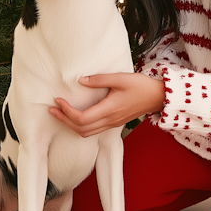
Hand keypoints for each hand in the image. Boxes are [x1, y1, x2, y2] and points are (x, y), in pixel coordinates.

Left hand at [49, 72, 164, 137]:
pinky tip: (76, 116)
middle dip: (64, 120)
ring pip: (86, 132)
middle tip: (52, 109)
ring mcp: (112, 123)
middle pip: (80, 129)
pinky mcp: (114, 122)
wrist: (158, 96)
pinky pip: (93, 130)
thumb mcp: (120, 78)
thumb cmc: (141, 86)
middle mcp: (109, 120)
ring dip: (71, 124)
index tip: (58, 100)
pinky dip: (81, 126)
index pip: (81, 118)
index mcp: (109, 110)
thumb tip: (81, 81)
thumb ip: (99, 79)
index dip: (67, 112)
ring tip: (60, 113)